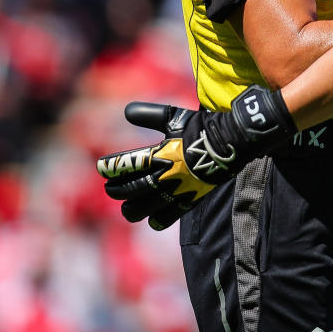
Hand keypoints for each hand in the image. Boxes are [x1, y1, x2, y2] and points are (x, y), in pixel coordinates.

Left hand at [96, 86, 295, 230]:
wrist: (231, 143)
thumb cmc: (202, 128)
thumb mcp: (175, 118)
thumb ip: (150, 115)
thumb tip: (126, 111)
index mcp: (159, 154)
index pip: (126, 164)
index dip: (111, 167)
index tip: (101, 168)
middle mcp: (165, 174)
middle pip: (131, 188)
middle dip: (116, 189)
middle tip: (110, 188)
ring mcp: (177, 189)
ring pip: (145, 207)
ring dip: (132, 209)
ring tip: (127, 208)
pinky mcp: (189, 199)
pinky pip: (169, 216)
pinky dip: (158, 219)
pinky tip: (152, 219)